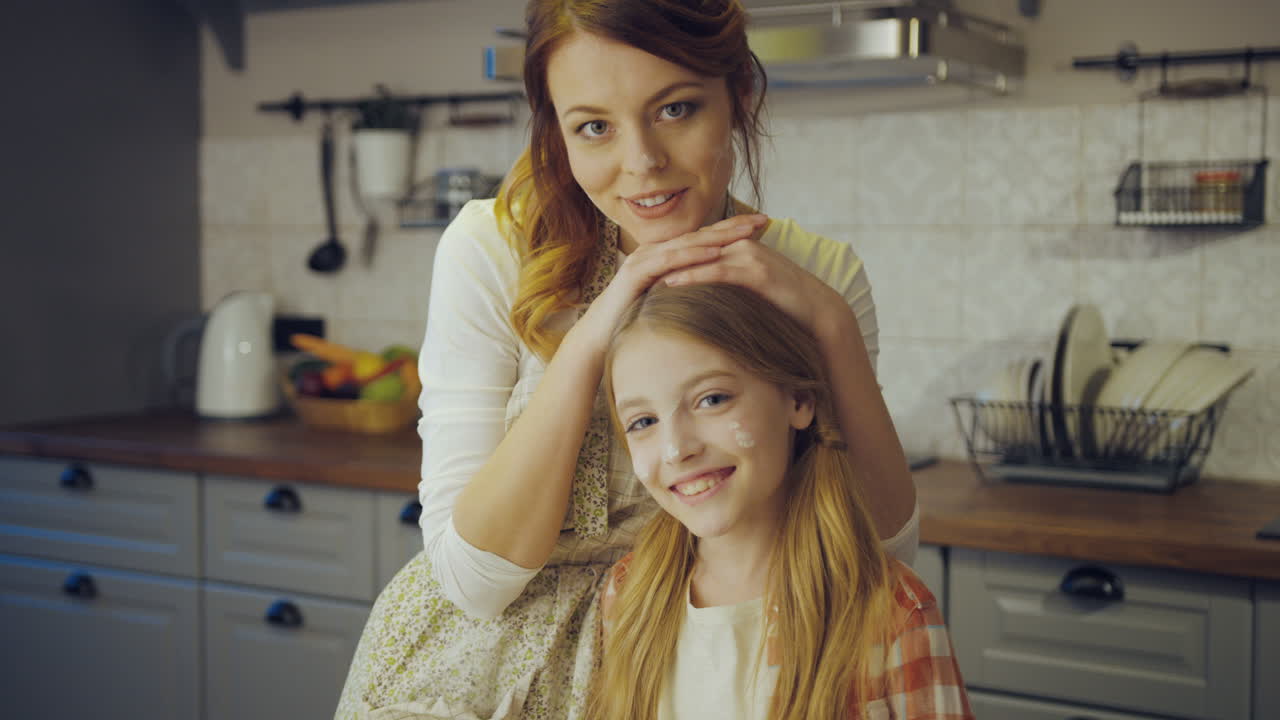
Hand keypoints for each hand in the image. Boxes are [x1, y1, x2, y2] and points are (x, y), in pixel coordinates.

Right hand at [573, 214, 768, 348]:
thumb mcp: (671, 303)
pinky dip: (692, 254)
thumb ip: (690, 293)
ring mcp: (646, 258)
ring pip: (688, 243)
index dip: (734, 231)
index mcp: (667, 257)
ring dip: (719, 236)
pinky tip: (714, 252)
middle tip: (763, 220)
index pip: (706, 239)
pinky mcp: (637, 271)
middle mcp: (657, 251)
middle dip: (734, 226)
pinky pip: (669, 260)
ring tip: (746, 232)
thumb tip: (720, 297)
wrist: (601, 335)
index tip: (763, 227)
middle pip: (702, 234)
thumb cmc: (635, 321)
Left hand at [661, 236, 850, 339]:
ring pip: (701, 256)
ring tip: (642, 276)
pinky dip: (692, 276)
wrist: (817, 310)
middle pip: (693, 247)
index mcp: (738, 245)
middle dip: (663, 257)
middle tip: (633, 269)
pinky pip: (716, 271)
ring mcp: (748, 254)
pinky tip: (670, 284)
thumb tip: (706, 294)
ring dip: (671, 265)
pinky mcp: (754, 270)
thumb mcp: (751, 287)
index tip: (643, 266)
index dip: (669, 255)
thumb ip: (729, 282)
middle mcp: (741, 244)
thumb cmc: (784, 303)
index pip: (696, 246)